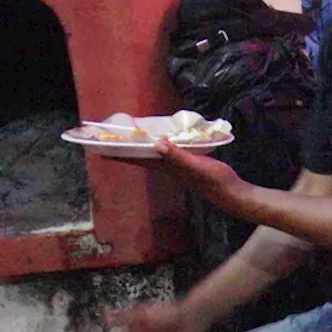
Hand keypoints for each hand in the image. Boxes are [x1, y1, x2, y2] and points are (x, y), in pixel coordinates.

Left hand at [108, 139, 249, 212]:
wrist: (230, 193)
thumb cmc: (214, 180)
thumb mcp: (197, 166)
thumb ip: (178, 156)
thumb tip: (157, 144)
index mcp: (167, 168)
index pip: (138, 159)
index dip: (120, 154)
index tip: (101, 149)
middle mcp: (168, 168)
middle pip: (142, 157)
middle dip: (126, 150)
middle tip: (111, 140)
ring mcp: (178, 167)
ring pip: (153, 156)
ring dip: (142, 148)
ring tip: (132, 138)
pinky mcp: (187, 165)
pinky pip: (167, 153)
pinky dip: (161, 146)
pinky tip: (164, 141)